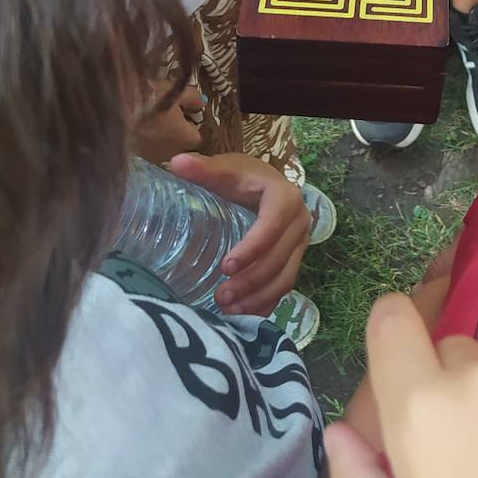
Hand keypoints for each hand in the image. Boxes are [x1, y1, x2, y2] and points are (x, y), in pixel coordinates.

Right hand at [133, 82, 204, 164]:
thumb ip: (193, 98)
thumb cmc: (149, 98)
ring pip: (158, 150)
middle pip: (177, 146)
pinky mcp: (129, 159)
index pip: (195, 136)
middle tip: (161, 114)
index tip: (178, 110)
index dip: (188, 123)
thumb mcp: (176, 90)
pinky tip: (130, 127)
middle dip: (172, 135)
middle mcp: (170, 156)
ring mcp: (148, 160)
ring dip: (155, 139)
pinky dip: (139, 142)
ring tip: (143, 119)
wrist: (111, 109)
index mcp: (186, 140)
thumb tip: (201, 104)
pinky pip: (141, 151)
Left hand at [170, 152, 309, 315]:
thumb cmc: (242, 177)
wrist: (264, 184)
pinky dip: (265, 304)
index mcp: (285, 197)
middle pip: (279, 258)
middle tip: (220, 297)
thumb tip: (176, 162)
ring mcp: (300, 244)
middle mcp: (299, 222)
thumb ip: (203, 168)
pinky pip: (284, 287)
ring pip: (285, 278)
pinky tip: (241, 314)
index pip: (272, 226)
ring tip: (227, 309)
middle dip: (251, 282)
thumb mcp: (226, 169)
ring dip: (258, 298)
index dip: (251, 249)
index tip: (224, 267)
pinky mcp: (295, 260)